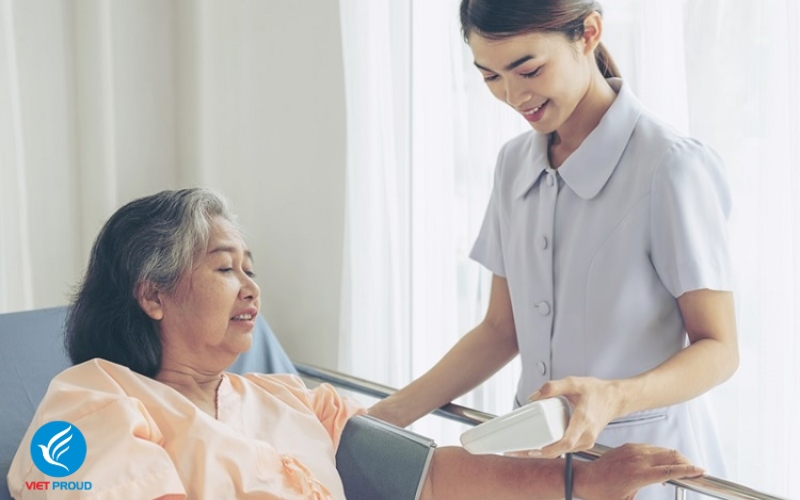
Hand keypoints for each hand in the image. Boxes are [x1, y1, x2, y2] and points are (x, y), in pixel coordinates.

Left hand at [528, 376, 623, 457]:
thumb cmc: (596, 391)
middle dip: (537, 453)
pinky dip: (551, 449)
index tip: (533, 450)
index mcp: (583, 421)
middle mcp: (586, 435)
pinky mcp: (585, 442)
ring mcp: (587, 441)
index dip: (549, 449)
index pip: (566, 442)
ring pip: (562, 452)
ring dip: (542, 452)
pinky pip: (566, 449)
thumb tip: (534, 397)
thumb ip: (552, 387)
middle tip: (516, 451)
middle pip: (560, 450)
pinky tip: (538, 445)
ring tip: (522, 449)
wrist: (615, 399)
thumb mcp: (573, 382)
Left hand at [577, 443, 703, 499]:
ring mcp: (633, 450)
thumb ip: (644, 497)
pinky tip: (663, 465)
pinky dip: (662, 455)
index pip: (670, 470)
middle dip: (686, 463)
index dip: (688, 470)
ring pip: (662, 450)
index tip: (701, 471)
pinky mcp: (629, 446)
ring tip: (681, 470)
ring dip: (675, 458)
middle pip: (671, 456)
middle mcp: (637, 459)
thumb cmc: (603, 494)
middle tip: (695, 471)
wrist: (583, 478)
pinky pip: (652, 448)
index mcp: (638, 475)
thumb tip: (663, 485)